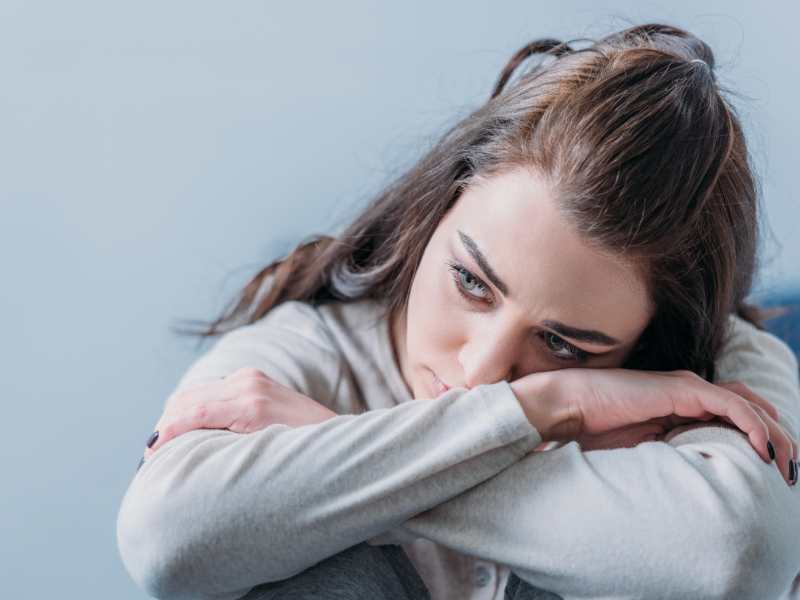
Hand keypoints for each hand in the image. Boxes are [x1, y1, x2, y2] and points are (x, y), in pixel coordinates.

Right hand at [144, 368, 336, 458]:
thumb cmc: (304, 456)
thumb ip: (225, 450)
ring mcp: (250, 378)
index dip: (164, 436)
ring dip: (174, 418)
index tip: (147, 461)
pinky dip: (191, 410)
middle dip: (163, 428)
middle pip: (185, 401)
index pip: (191, 414)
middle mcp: (248, 384)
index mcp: (251, 404)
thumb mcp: (264, 457)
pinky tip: (184, 431)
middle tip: (149, 460)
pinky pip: (209, 392)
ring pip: (193, 394)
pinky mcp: (252, 378)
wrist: (338, 437)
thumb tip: (187, 457)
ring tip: (161, 448)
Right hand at [511, 368, 798, 483]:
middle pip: (749, 407)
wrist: (569, 406)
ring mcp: (687, 387)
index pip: (734, 413)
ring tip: (788, 462)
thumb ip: (673, 449)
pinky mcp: (682, 389)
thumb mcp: (645, 446)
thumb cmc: (595, 427)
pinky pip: (730, 404)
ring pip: (748, 405)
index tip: (775, 469)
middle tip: (792, 468)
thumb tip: (697, 474)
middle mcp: (690, 391)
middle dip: (778, 436)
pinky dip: (753, 424)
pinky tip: (763, 447)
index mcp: (680, 404)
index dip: (760, 436)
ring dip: (775, 433)